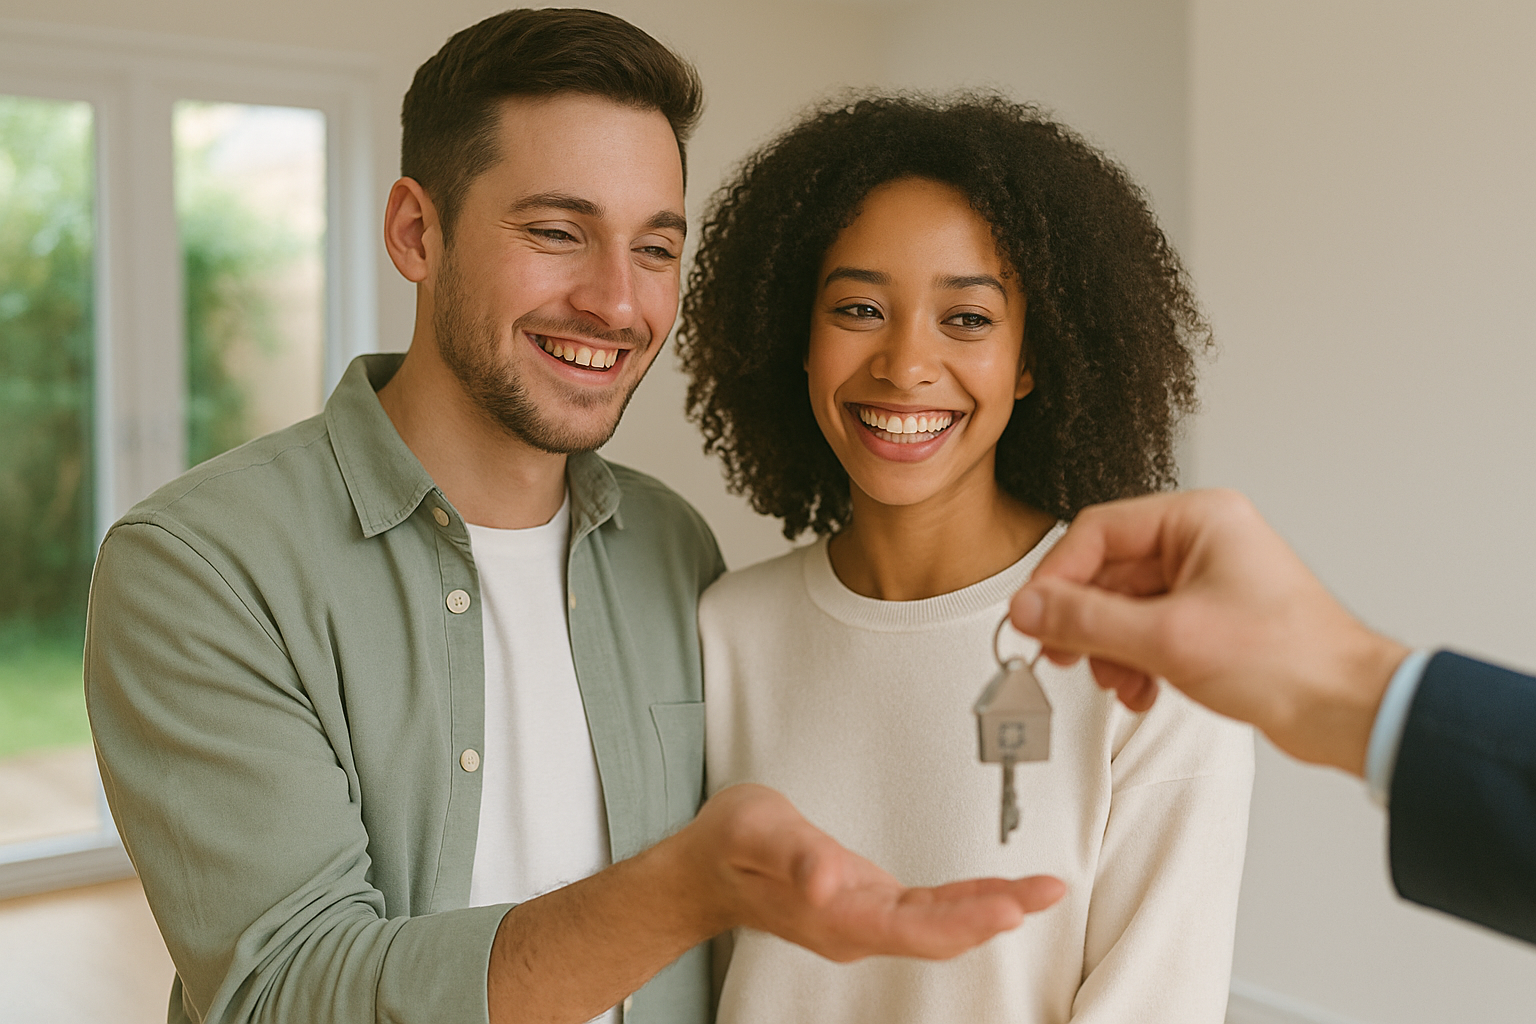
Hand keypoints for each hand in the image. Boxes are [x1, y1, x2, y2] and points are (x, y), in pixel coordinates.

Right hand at [679, 784, 1064, 960]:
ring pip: (939, 926)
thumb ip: (794, 854)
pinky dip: (969, 900)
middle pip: (938, 933)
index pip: (911, 927)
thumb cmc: (728, 846)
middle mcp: (853, 927)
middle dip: (997, 913)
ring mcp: (862, 922)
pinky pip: (929, 913)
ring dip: (992, 908)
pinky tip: (998, 894)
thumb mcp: (756, 831)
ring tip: (1040, 891)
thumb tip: (828, 880)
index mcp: (832, 914)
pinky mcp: (868, 908)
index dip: (965, 920)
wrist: (703, 871)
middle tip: (1047, 891)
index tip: (1010, 906)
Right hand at [1007, 489, 1407, 774]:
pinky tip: (1141, 691)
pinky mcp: (1210, 620)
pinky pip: (1148, 631)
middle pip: (1107, 571)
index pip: (1098, 532)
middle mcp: (1202, 542)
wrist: (1348, 711)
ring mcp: (1206, 582)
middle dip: (1084, 622)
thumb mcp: (1168, 639)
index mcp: (1199, 520)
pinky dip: (1135, 662)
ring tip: (1115, 681)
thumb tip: (1027, 608)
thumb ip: (1086, 621)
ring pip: (1124, 606)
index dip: (1058, 577)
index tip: (1032, 617)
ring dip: (1109, 649)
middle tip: (1059, 653)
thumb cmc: (1289, 661)